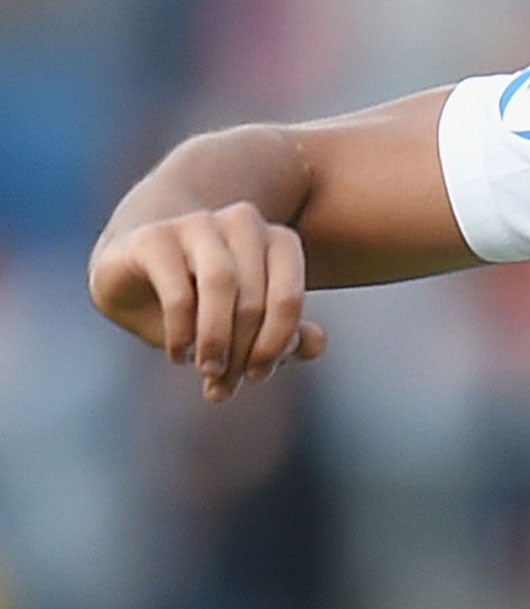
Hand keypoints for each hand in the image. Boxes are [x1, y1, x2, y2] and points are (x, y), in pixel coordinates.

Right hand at [88, 201, 327, 402]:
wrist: (132, 277)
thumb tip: (317, 344)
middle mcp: (243, 223)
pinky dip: (181, 331)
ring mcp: (198, 223)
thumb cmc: (203, 303)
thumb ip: (286, 336)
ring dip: (216, 338)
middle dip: (242, 350)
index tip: (257, 375)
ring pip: (221, 284)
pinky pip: (177, 290)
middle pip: (255, 298)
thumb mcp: (248, 326)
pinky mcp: (154, 237)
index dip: (277, 342)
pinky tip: (178, 354)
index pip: (289, 296)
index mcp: (277, 240)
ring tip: (206, 371)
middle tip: (223, 385)